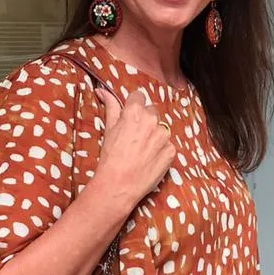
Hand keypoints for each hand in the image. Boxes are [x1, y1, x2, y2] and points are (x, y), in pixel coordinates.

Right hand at [93, 88, 174, 216]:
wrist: (119, 184)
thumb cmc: (110, 157)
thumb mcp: (108, 129)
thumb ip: (110, 106)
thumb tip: (102, 90)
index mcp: (135, 111)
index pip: (139, 97)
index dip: (133, 107)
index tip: (130, 117)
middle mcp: (152, 120)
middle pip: (151, 112)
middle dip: (145, 121)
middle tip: (134, 138)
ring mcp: (164, 136)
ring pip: (161, 128)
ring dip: (154, 136)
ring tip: (142, 151)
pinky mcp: (171, 151)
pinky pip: (167, 145)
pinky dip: (161, 151)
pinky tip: (149, 160)